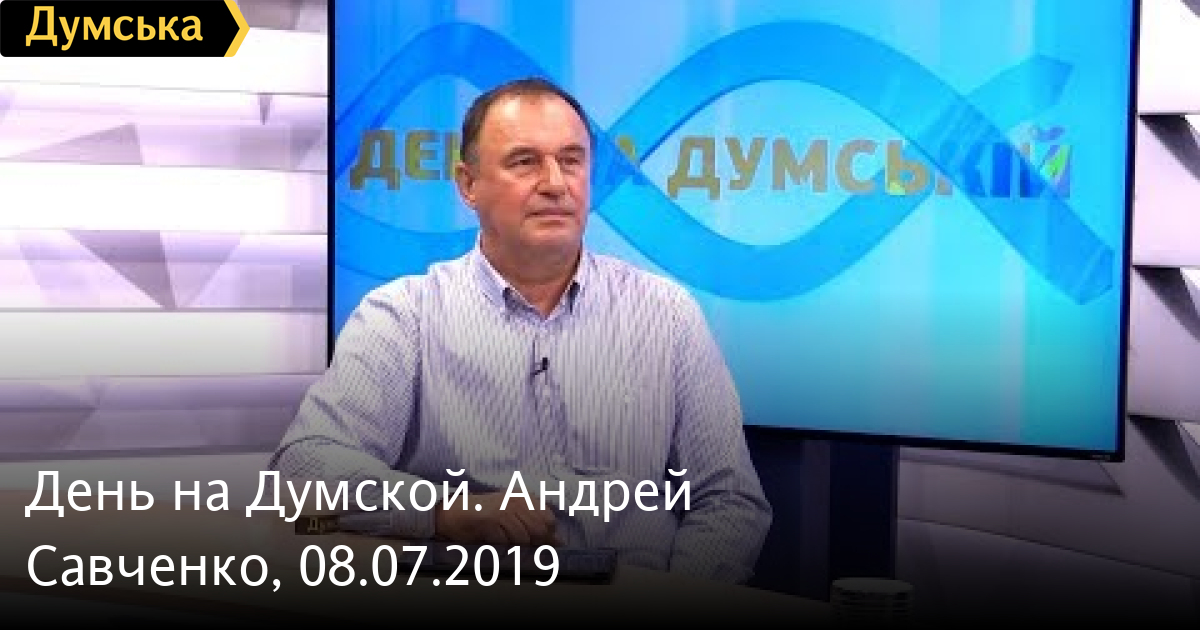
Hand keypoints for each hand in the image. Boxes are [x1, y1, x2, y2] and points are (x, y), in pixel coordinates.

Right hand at [434, 491, 559, 546]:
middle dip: (532, 543)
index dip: (546, 535)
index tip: (537, 542)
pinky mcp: (489, 521)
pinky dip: (501, 546)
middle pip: (538, 530)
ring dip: (514, 545)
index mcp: (524, 497)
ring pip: (523, 538)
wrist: (455, 513)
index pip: (549, 519)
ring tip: (503, 538)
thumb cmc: (487, 516)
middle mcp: (515, 501)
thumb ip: (536, 526)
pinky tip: (494, 539)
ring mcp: (502, 510)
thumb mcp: (514, 515)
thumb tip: (560, 541)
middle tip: (517, 543)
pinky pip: (505, 541)